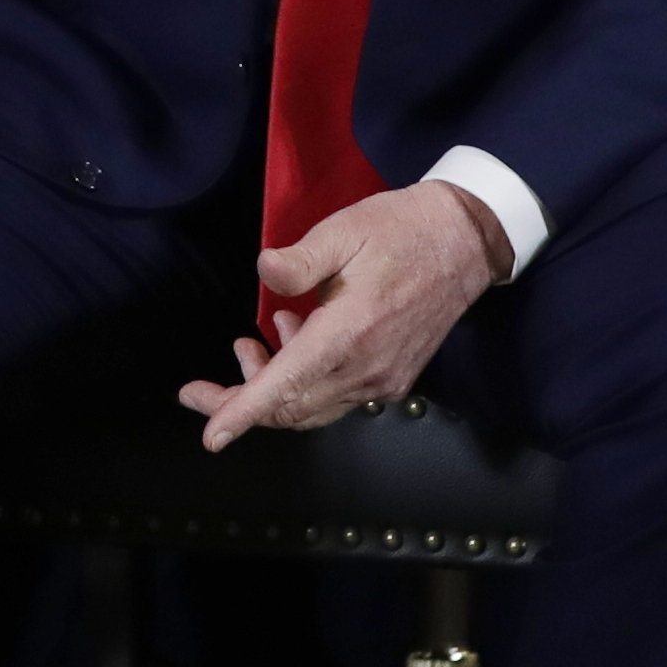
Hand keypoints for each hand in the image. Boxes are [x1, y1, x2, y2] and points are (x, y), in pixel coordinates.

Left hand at [181, 181, 506, 451]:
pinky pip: (335, 396)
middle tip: (199, 388)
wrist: (467, 241)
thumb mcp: (343, 231)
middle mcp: (367, 369)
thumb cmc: (403, 229)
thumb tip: (263, 271)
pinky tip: (294, 335)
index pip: (285, 387)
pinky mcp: (394, 377)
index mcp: (349, 334)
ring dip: (271, 387)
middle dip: (239, 402)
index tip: (211, 437)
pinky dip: (303, 380)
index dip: (242, 413)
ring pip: (311, 407)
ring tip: (251, 340)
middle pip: (290, 408)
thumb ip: (298, 261)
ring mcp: (383, 378)